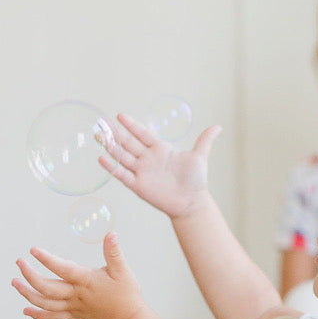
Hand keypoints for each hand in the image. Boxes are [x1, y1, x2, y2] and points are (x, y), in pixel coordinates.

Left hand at [12, 232, 144, 318]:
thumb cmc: (127, 295)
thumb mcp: (123, 271)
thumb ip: (114, 252)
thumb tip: (111, 234)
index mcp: (86, 281)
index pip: (63, 269)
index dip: (47, 260)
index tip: (33, 250)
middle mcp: (76, 295)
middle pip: (47, 288)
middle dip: (30, 276)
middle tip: (19, 262)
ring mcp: (74, 307)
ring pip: (46, 303)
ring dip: (28, 294)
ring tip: (15, 283)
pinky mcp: (75, 315)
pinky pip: (54, 317)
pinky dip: (39, 315)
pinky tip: (26, 310)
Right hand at [100, 111, 221, 218]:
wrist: (192, 202)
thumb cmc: (196, 180)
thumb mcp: (200, 157)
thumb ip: (205, 141)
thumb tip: (218, 126)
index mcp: (160, 149)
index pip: (142, 133)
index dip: (131, 125)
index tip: (120, 115)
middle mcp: (148, 158)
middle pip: (128, 143)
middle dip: (115, 134)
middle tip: (102, 123)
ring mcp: (142, 171)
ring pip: (123, 157)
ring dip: (111, 148)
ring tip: (99, 137)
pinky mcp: (139, 186)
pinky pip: (123, 175)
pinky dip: (113, 167)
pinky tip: (102, 159)